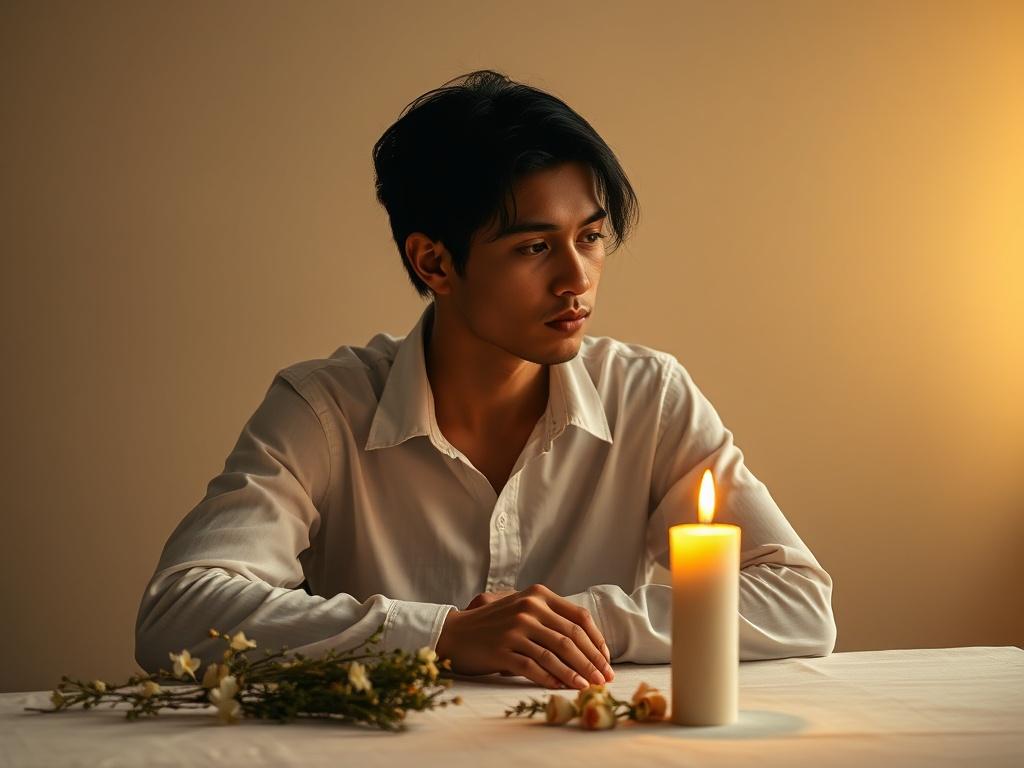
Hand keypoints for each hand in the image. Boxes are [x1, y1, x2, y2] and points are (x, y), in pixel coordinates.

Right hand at [436, 583, 613, 689]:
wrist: (455, 633)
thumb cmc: (494, 625)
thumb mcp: (524, 610)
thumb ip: (551, 618)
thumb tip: (590, 646)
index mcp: (539, 596)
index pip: (580, 618)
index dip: (597, 641)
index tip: (606, 661)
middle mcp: (529, 608)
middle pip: (572, 638)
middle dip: (592, 661)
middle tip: (604, 679)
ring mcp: (515, 629)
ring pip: (556, 654)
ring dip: (577, 673)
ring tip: (589, 687)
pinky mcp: (502, 649)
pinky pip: (534, 667)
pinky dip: (551, 678)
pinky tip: (562, 687)